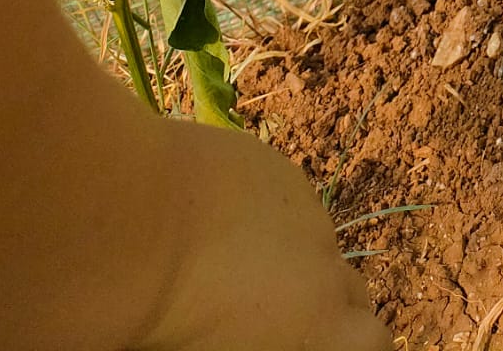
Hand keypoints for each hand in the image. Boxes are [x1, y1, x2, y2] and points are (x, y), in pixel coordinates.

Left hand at [132, 120, 387, 350]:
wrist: (127, 225)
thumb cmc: (156, 325)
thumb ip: (259, 340)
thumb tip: (260, 330)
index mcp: (318, 332)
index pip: (374, 343)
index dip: (354, 344)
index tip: (320, 343)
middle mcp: (325, 271)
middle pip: (356, 294)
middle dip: (331, 307)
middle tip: (276, 320)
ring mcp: (305, 213)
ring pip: (317, 243)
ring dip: (294, 258)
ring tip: (228, 268)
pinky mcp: (277, 169)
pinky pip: (287, 203)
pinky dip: (266, 218)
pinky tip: (213, 223)